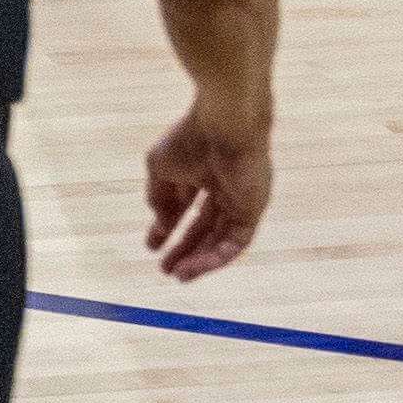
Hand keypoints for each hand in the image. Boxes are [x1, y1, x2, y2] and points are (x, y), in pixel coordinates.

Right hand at [145, 97, 270, 280]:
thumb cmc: (190, 139)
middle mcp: (221, 190)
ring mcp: (238, 202)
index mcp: (199, 173)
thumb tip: (162, 225)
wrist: (224, 127)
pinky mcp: (252, 212)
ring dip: (199, 259)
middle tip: (165, 269)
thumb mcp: (159, 168)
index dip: (166, 227)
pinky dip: (216, 257)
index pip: (183, 207)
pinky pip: (235, 242)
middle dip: (184, 249)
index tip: (150, 245)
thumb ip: (158, 198)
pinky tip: (196, 267)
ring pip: (219, 239)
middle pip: (202, 228)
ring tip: (178, 275)